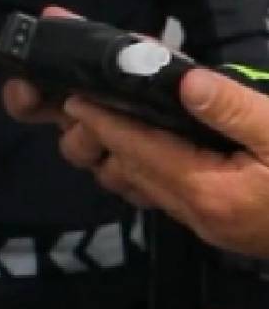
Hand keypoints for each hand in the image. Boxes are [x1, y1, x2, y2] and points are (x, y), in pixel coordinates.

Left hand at [55, 69, 268, 257]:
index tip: (74, 94)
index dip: (104, 120)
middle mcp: (199, 214)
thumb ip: (233, 108)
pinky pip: (170, 197)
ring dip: (124, 156)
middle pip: (132, 173)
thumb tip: (184, 82)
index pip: (138, 150)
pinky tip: (154, 145)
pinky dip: (151, 169)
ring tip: (110, 119)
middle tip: (85, 99)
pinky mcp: (224, 226)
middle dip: (104, 137)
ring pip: (147, 189)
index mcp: (207, 191)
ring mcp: (211, 225)